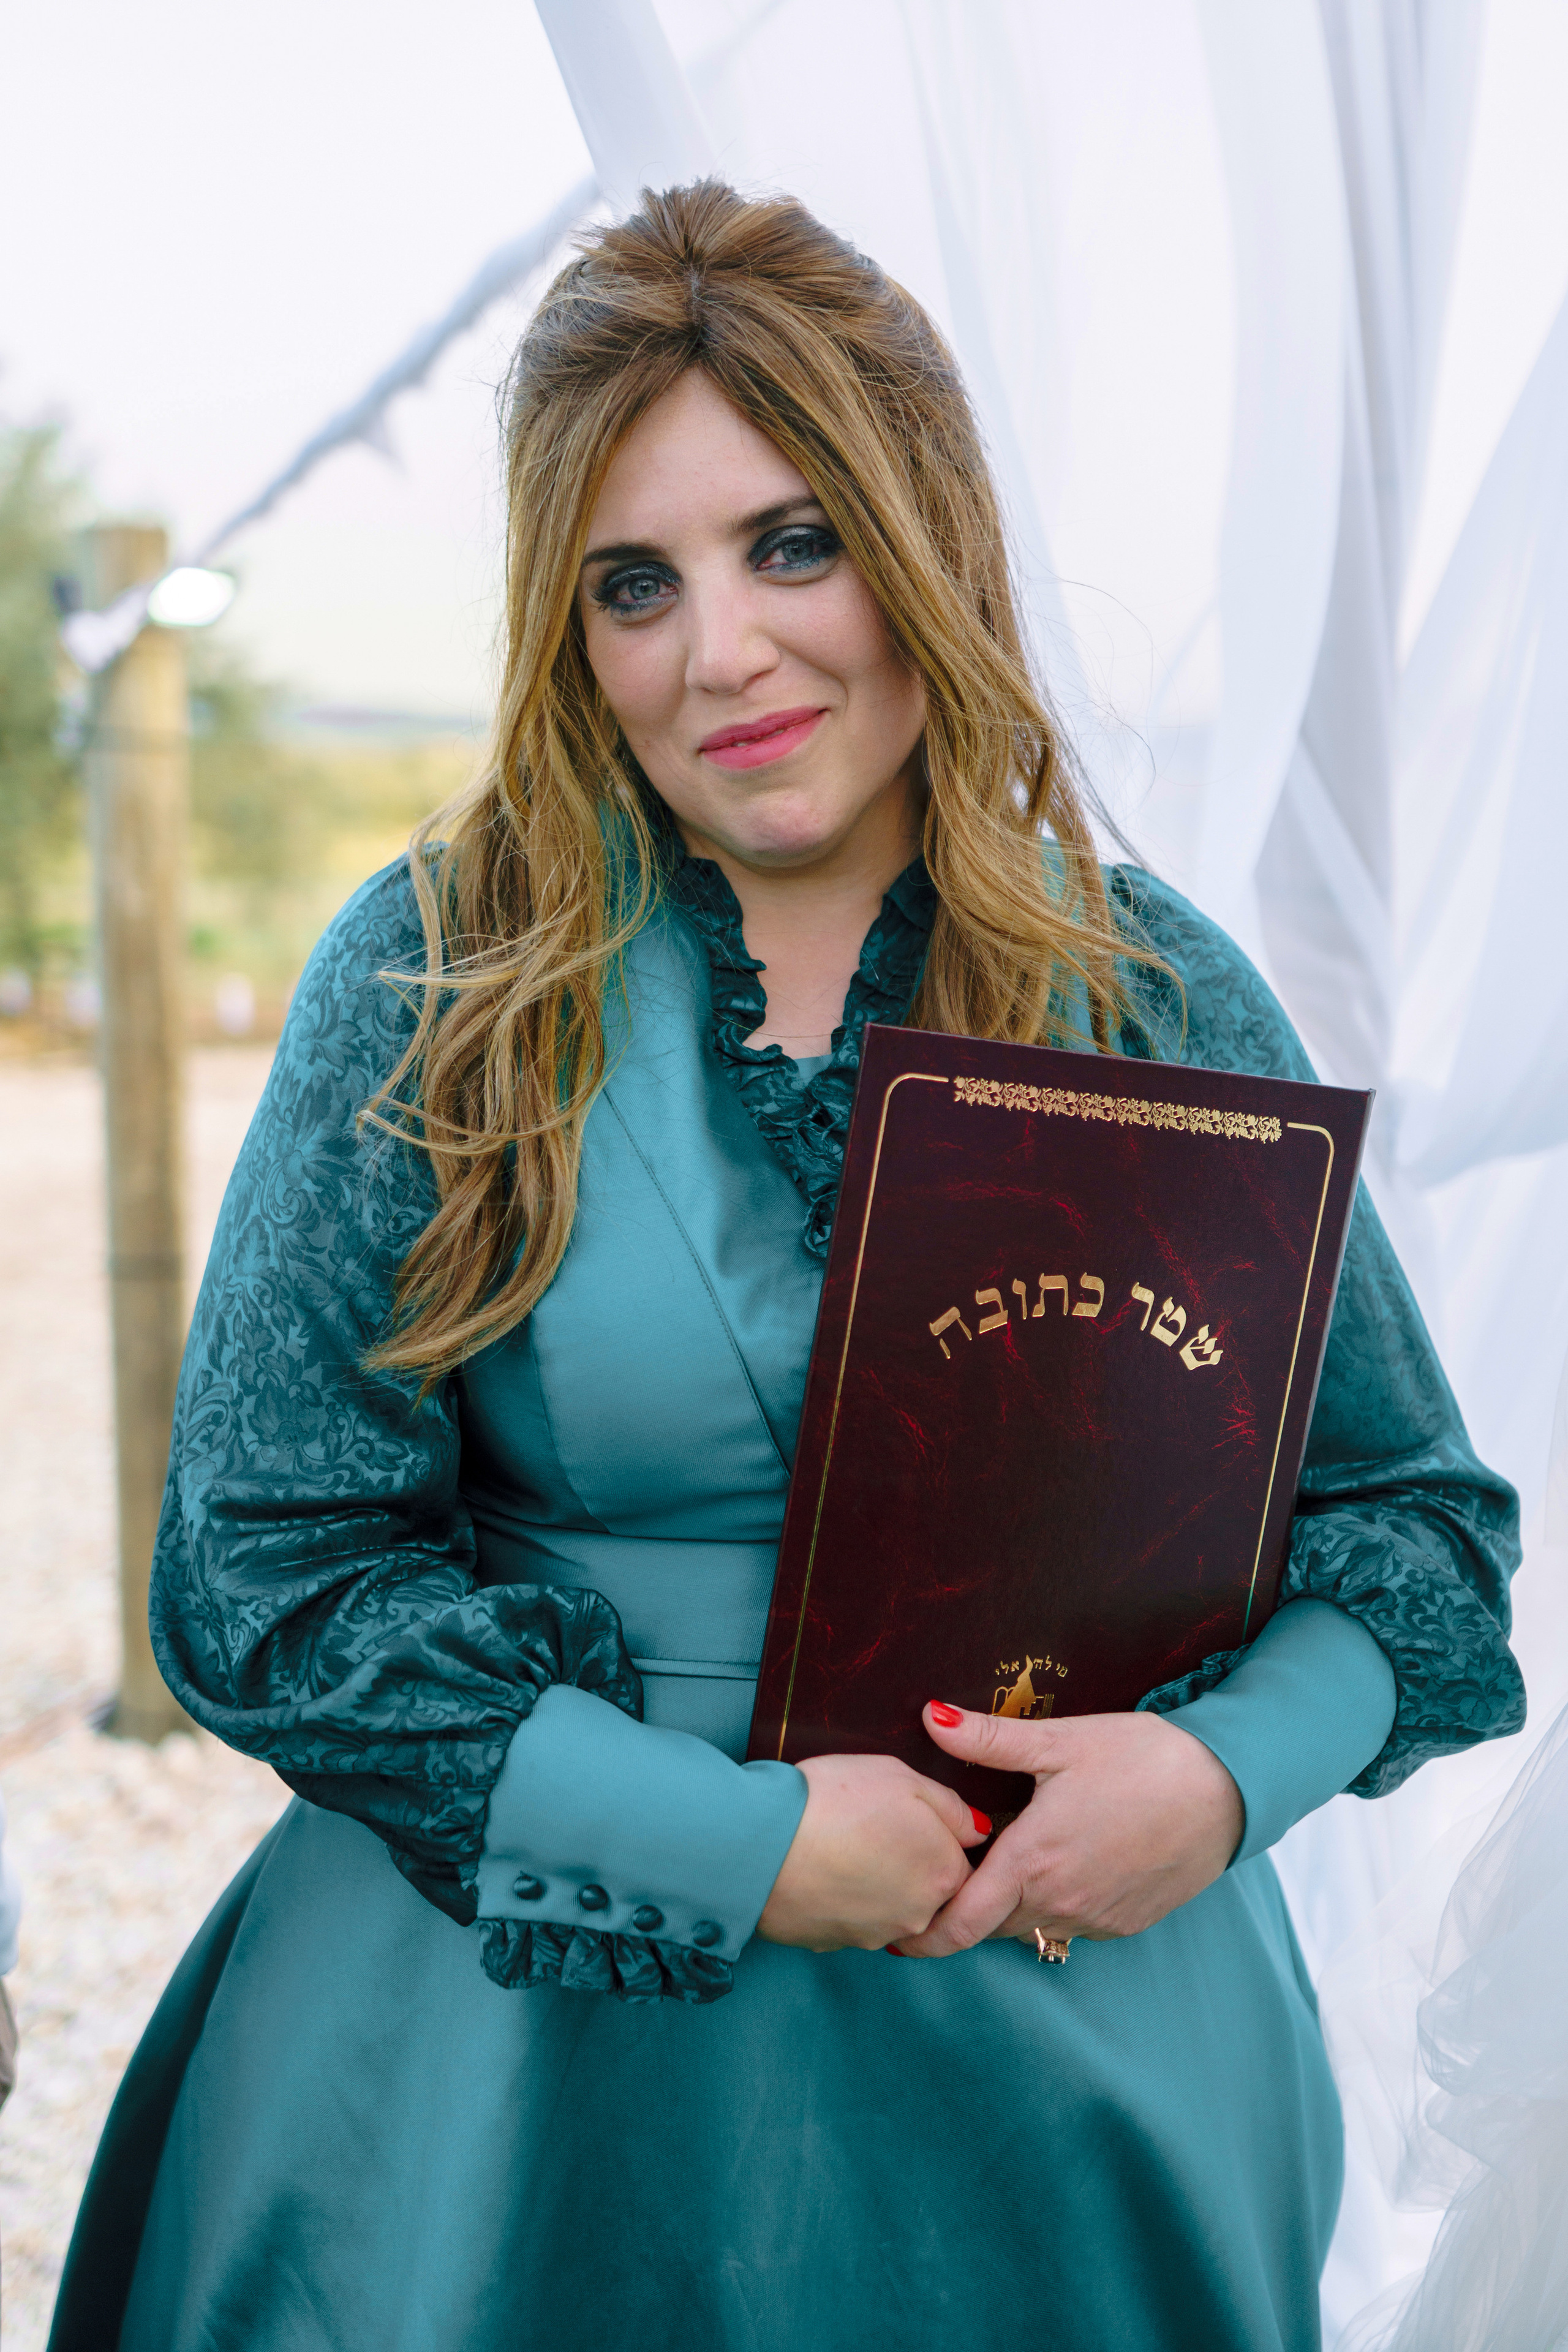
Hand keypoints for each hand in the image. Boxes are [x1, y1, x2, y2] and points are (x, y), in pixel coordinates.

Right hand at [757, 1752, 989, 1952]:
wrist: (758, 1843)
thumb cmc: (833, 1801)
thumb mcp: (902, 1777)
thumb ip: (950, 1807)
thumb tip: (976, 1831)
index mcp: (944, 1874)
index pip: (963, 1864)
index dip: (937, 1837)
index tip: (909, 1819)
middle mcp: (918, 1916)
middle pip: (929, 1891)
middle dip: (909, 1864)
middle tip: (873, 1829)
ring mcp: (875, 1936)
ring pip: (890, 1908)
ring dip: (876, 1883)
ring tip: (844, 1845)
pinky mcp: (835, 1945)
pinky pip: (851, 1919)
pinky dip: (843, 1897)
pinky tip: (822, 1867)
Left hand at [893, 1703, 1243, 1957]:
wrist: (1225, 1790)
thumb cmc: (1141, 1759)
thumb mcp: (1060, 1742)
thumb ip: (988, 1739)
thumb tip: (929, 1716)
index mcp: (1032, 1862)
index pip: (959, 1924)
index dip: (922, 1935)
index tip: (896, 1931)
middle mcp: (1059, 1902)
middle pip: (990, 1928)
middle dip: (963, 1912)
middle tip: (946, 1880)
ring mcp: (1095, 1919)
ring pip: (1031, 1927)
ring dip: (1011, 1906)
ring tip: (1005, 1864)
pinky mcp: (1126, 1923)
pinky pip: (1072, 1924)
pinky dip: (1053, 1905)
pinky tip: (1062, 1864)